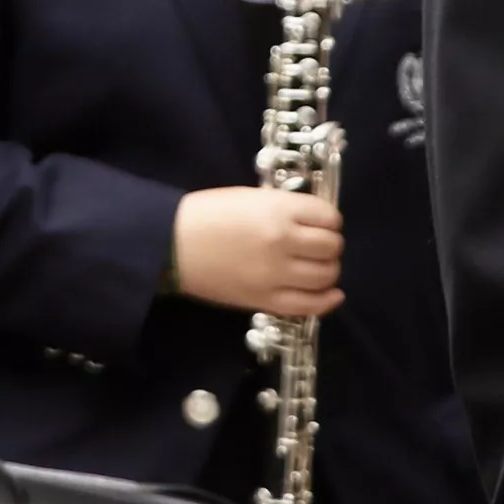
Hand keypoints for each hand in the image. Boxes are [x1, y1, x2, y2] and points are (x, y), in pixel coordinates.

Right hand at [170, 187, 343, 317]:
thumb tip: (315, 223)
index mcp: (278, 210)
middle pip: (332, 247)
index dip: (329, 220)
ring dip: (328, 270)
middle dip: (329, 245)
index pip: (329, 217)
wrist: (171, 245)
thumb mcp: (250, 197)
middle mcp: (284, 241)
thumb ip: (284, 209)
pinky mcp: (266, 300)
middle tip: (316, 246)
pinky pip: (310, 305)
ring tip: (315, 267)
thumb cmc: (207, 214)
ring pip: (326, 276)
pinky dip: (327, 300)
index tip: (321, 224)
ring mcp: (276, 274)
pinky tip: (332, 294)